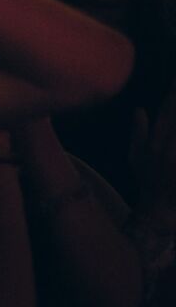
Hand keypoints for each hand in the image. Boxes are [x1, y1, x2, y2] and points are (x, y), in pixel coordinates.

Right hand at [132, 85, 175, 224]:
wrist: (158, 212)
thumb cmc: (148, 184)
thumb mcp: (135, 158)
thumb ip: (138, 133)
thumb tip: (140, 110)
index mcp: (154, 141)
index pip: (166, 111)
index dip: (172, 94)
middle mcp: (166, 146)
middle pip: (174, 116)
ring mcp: (174, 157)